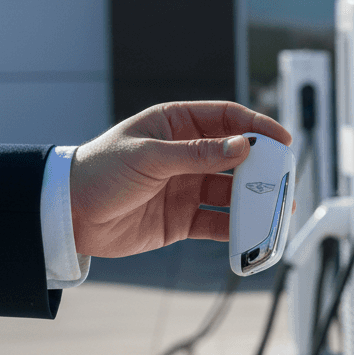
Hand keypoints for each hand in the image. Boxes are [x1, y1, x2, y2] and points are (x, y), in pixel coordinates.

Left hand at [69, 101, 289, 257]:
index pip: (227, 119)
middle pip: (236, 158)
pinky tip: (250, 234)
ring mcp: (187, 187)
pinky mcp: (183, 219)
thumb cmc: (99, 171)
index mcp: (176, 125)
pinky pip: (218, 223)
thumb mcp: (149, 156)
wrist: (68, 214)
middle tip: (284, 181)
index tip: (282, 140)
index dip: (257, 128)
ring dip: (254, 202)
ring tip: (275, 211)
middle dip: (263, 170)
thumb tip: (242, 147)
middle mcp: (186, 155)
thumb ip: (197, 154)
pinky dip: (236, 230)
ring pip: (231, 193)